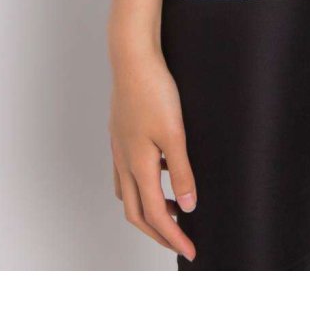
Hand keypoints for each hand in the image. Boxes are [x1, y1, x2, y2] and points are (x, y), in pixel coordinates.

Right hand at [109, 45, 197, 262]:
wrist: (132, 58)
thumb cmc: (153, 91)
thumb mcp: (174, 133)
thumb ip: (180, 171)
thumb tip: (187, 207)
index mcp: (138, 165)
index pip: (154, 215)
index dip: (172, 237)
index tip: (190, 250)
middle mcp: (124, 161)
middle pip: (136, 212)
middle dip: (158, 232)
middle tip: (180, 241)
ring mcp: (119, 147)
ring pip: (128, 193)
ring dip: (148, 209)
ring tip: (174, 209)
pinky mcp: (121, 133)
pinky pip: (127, 172)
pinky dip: (142, 184)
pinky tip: (159, 172)